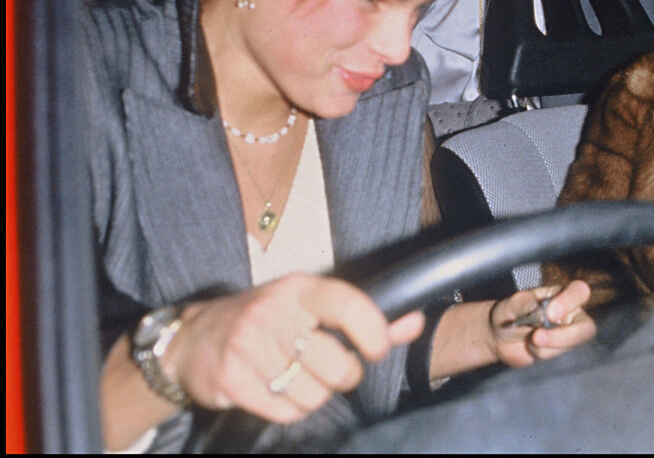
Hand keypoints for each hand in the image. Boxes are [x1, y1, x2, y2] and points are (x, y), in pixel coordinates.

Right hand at [163, 273, 423, 422]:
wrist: (191, 338)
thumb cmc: (265, 320)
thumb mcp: (310, 307)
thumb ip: (364, 316)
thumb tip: (414, 322)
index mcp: (300, 290)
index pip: (348, 304)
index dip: (374, 331)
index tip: (378, 350)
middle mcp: (274, 313)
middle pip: (336, 365)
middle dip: (343, 377)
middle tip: (331, 371)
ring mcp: (249, 346)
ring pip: (313, 394)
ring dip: (314, 396)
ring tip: (297, 380)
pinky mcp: (231, 379)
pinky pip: (285, 412)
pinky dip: (289, 410)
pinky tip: (277, 392)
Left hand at [489, 280, 595, 367]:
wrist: (498, 338)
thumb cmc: (507, 314)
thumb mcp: (511, 304)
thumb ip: (524, 303)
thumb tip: (539, 308)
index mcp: (561, 294)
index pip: (579, 292)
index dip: (570, 302)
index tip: (550, 313)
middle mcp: (569, 314)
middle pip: (586, 328)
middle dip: (565, 336)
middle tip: (537, 337)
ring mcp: (566, 334)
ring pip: (572, 345)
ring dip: (548, 345)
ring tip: (530, 340)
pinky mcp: (559, 351)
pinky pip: (558, 356)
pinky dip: (541, 353)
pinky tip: (531, 347)